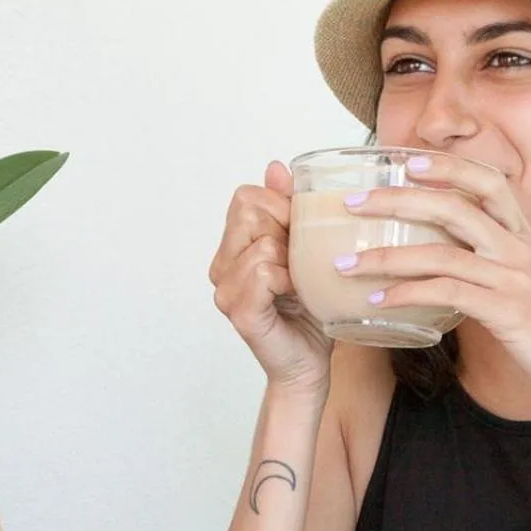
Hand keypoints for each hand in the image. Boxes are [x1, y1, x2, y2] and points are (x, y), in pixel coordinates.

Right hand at [209, 161, 332, 394]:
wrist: (309, 363)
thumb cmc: (309, 311)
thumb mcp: (306, 248)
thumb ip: (288, 207)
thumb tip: (275, 167)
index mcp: (232, 248)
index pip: (246, 197)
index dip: (280, 208)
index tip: (297, 237)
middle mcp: (220, 267)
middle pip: (249, 214)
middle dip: (285, 230)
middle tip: (299, 263)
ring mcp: (225, 290)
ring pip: (260, 243)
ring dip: (291, 259)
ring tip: (299, 283)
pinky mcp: (238, 311)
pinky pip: (263, 272)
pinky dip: (287, 280)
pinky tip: (295, 296)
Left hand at [341, 153, 530, 414]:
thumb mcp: (521, 285)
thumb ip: (487, 266)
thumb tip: (439, 262)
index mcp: (524, 236)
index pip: (489, 182)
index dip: (449, 167)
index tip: (406, 159)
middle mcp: (520, 249)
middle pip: (455, 207)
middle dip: (399, 200)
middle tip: (354, 203)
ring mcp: (515, 279)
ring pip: (442, 254)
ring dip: (387, 257)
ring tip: (346, 264)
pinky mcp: (508, 312)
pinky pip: (448, 295)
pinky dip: (407, 295)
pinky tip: (377, 303)